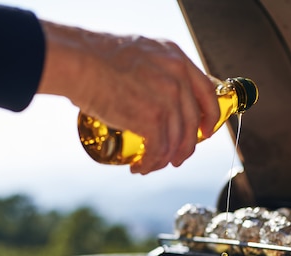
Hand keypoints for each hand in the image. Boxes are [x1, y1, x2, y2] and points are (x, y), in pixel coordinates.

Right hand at [38, 22, 219, 173]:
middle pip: (192, 124)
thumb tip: (158, 94)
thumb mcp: (141, 53)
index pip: (206, 92)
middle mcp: (177, 79)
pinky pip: (158, 151)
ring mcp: (167, 100)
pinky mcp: (153, 120)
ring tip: (149, 166)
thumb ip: (156, 70)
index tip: (206, 132)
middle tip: (176, 159)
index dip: (210, 117)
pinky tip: (139, 167)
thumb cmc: (98, 58)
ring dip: (163, 160)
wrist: (81, 63)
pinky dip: (150, 164)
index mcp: (177, 59)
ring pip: (176, 142)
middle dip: (186, 148)